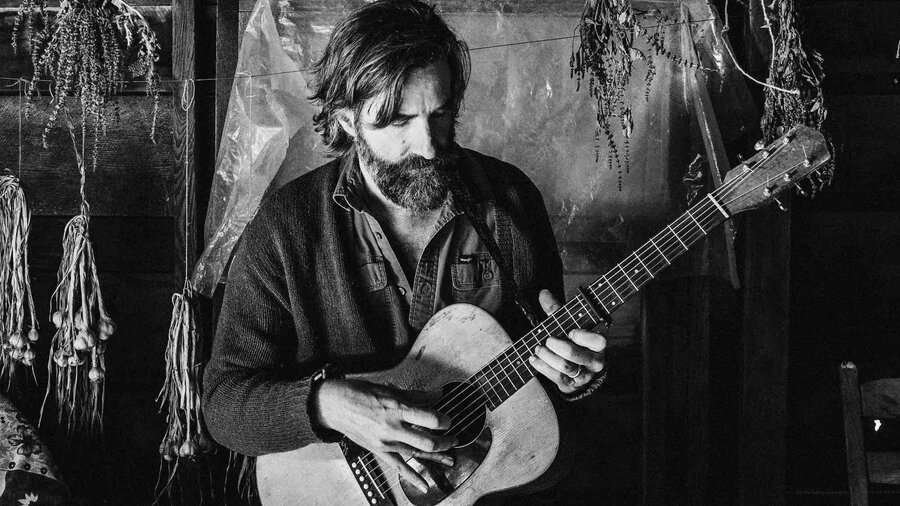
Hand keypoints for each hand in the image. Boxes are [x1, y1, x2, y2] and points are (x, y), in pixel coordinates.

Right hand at [314, 378, 456, 492]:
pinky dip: (413, 477)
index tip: (448, 420)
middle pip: (428, 441)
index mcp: (397, 408)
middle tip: (453, 438)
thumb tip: (437, 395)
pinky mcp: (379, 451)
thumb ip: (416, 395)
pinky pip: (399, 466)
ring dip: (437, 457)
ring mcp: (386, 441)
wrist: (333, 405)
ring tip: (450, 458)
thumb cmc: (359, 393)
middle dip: (446, 442)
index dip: (445, 421)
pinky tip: (425, 485)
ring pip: (417, 454)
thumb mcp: (389, 390)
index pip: (430, 419)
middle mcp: (393, 427)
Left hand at [529, 289, 606, 394]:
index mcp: (598, 344)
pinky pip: (557, 378)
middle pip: (576, 354)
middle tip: (548, 340)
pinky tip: (534, 359)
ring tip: (538, 348)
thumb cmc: (573, 341)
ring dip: (548, 356)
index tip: (571, 331)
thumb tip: (543, 293)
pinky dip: (542, 367)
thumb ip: (557, 310)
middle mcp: (595, 361)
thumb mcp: (568, 324)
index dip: (583, 336)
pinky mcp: (572, 385)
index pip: (597, 340)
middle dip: (558, 346)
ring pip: (566, 367)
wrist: (579, 369)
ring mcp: (584, 375)